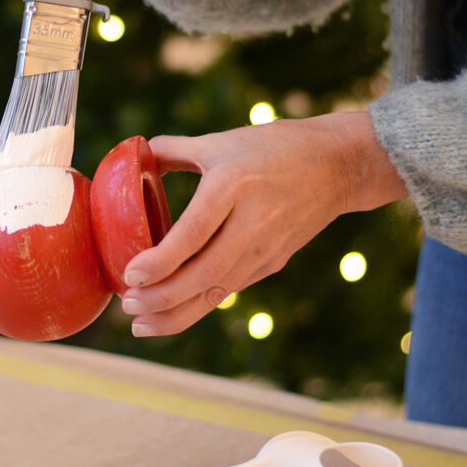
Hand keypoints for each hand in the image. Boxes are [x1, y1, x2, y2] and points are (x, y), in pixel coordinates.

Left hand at [121, 112, 408, 335]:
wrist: (338, 167)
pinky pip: (230, 289)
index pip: (193, 233)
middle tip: (127, 306)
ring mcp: (264, 248)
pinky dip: (200, 305)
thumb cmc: (273, 148)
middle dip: (162, 299)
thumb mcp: (222, 141)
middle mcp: (250, 223)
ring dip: (178, 314)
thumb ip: (176, 149)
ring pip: (217, 292)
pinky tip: (173, 312)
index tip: (130, 275)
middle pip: (203, 275)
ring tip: (141, 324)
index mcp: (232, 186)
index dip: (161, 261)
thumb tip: (135, 153)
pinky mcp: (272, 263)